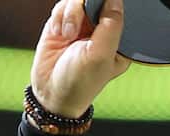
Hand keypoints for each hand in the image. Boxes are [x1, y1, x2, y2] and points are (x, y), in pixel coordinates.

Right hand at [30, 0, 130, 117]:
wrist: (50, 93)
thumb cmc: (80, 82)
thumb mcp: (100, 54)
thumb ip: (111, 25)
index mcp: (119, 41)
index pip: (119, 11)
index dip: (108, 5)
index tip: (98, 11)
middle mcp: (101, 32)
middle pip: (96, 2)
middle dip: (85, 7)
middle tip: (79, 24)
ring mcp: (82, 27)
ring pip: (78, 1)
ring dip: (70, 14)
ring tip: (67, 34)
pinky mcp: (63, 25)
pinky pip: (63, 7)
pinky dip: (59, 17)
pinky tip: (59, 34)